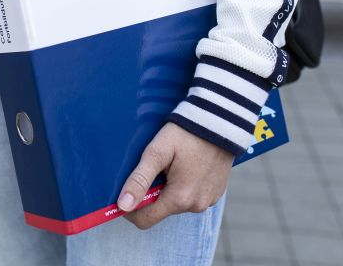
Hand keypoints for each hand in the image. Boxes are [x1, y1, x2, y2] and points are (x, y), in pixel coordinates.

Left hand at [118, 122, 232, 228]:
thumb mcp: (157, 152)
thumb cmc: (186, 134)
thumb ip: (139, 180)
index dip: (129, 209)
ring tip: (171, 164)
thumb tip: (122, 205)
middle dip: (150, 193)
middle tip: (152, 167)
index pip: (144, 220)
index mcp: (180, 199)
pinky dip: (183, 186)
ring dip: (167, 189)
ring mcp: (208, 201)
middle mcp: (196, 206)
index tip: (125, 190)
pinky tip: (185, 166)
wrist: (220, 122)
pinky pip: (191, 197)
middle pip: (160, 210)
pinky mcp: (215, 194)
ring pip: (175, 203)